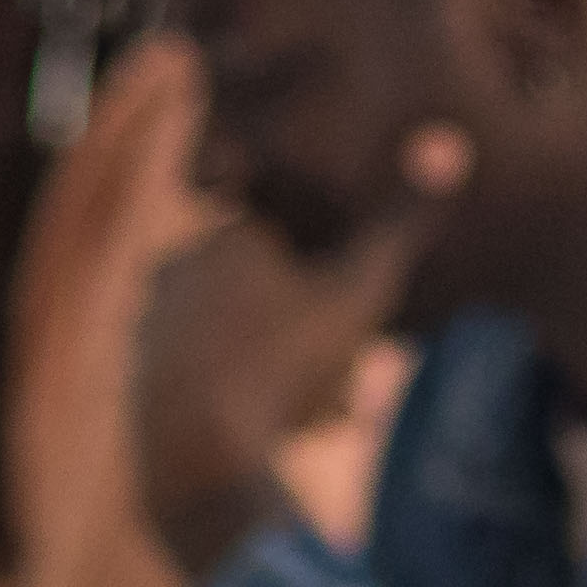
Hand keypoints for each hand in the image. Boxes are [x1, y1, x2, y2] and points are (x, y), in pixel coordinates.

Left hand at [132, 124, 467, 584]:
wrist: (197, 444)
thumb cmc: (284, 362)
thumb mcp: (358, 294)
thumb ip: (399, 227)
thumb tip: (448, 142)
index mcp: (229, 232)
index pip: (284, 223)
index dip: (325, 263)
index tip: (349, 299)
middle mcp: (180, 261)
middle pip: (260, 283)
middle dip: (304, 322)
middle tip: (349, 378)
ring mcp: (152, 316)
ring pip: (232, 332)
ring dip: (276, 364)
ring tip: (322, 414)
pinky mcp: (139, 368)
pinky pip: (203, 373)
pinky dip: (238, 392)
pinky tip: (272, 430)